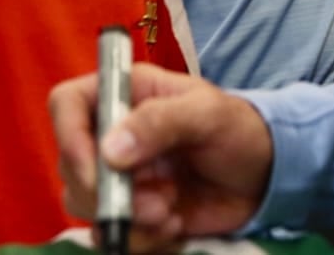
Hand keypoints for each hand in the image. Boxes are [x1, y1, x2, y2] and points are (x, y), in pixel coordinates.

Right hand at [50, 63, 272, 251]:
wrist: (267, 175)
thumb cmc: (238, 128)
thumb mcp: (207, 114)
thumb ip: (160, 123)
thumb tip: (110, 150)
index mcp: (124, 94)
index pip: (67, 105)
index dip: (70, 137)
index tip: (97, 168)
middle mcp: (112, 134)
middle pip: (70, 165)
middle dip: (108, 193)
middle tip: (154, 202)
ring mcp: (121, 177)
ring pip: (87, 205)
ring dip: (128, 218)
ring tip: (170, 211)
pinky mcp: (133, 212)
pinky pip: (113, 234)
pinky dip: (142, 239)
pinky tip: (175, 225)